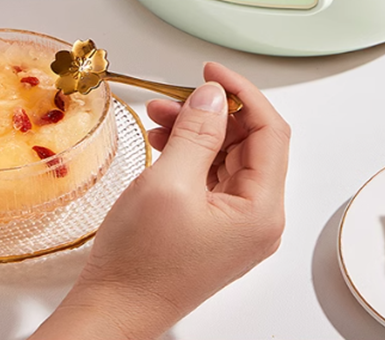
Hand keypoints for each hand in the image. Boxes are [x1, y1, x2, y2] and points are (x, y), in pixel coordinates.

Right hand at [33, 62, 289, 339]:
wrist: (114, 310)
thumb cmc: (140, 263)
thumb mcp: (169, 183)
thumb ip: (197, 131)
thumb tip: (214, 95)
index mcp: (262, 210)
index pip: (270, 131)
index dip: (242, 94)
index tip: (211, 73)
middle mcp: (258, 218)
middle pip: (249, 143)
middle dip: (212, 113)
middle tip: (175, 96)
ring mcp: (237, 225)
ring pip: (227, 156)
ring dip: (196, 131)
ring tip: (159, 118)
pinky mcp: (215, 226)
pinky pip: (211, 176)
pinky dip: (190, 153)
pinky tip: (163, 143)